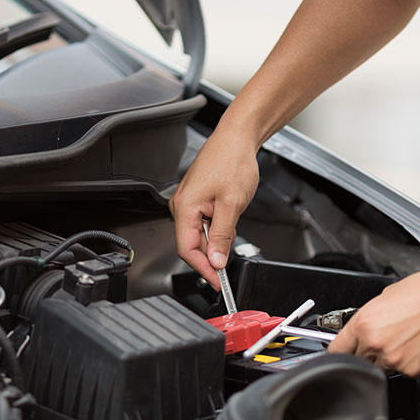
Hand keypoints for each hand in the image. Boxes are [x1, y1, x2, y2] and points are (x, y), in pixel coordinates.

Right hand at [169, 128, 259, 287]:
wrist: (237, 139)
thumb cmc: (232, 162)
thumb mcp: (232, 205)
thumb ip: (222, 236)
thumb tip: (216, 260)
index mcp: (185, 207)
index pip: (187, 250)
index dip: (204, 268)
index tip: (218, 281)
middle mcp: (181, 205)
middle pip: (192, 244)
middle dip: (212, 254)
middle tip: (230, 259)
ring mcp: (188, 202)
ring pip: (199, 235)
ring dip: (217, 239)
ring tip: (233, 226)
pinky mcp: (197, 199)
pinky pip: (203, 223)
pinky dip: (217, 228)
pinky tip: (229, 219)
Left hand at [328, 268, 419, 376]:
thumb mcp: (385, 296)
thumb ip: (369, 318)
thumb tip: (363, 329)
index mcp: (363, 324)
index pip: (337, 350)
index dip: (339, 352)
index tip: (341, 354)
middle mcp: (376, 345)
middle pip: (360, 361)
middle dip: (368, 353)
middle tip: (387, 338)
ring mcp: (395, 360)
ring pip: (383, 368)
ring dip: (390, 359)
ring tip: (408, 337)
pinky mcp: (414, 370)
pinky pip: (405, 371)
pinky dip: (410, 362)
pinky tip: (419, 345)